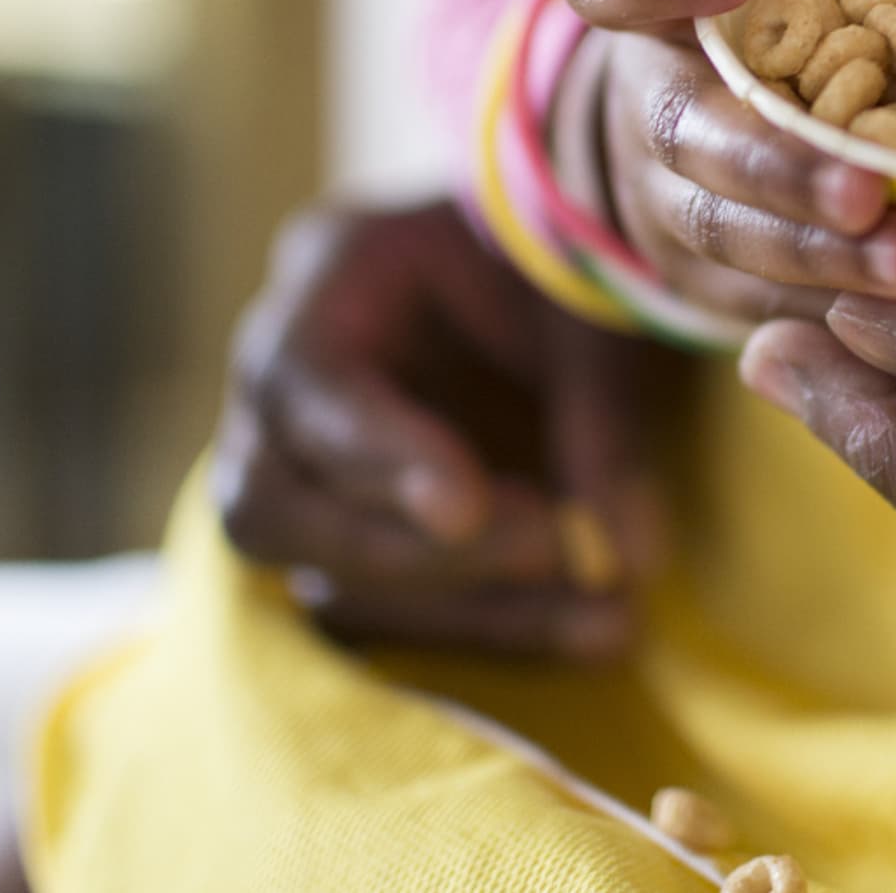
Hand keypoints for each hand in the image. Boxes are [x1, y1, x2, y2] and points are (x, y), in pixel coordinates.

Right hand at [214, 200, 683, 657]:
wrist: (568, 268)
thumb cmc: (566, 266)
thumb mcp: (591, 318)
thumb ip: (601, 426)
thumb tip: (628, 562)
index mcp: (332, 275)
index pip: (305, 382)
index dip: (379, 456)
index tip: (467, 510)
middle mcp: (284, 383)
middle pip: (267, 505)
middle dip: (408, 552)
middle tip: (552, 548)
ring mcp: (307, 471)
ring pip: (326, 584)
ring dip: (471, 611)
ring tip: (607, 617)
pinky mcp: (358, 542)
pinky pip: (390, 616)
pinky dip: (495, 628)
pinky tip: (599, 631)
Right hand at [560, 0, 895, 322]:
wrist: (682, 138)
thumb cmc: (766, 32)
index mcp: (648, 16)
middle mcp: (644, 108)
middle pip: (688, 137)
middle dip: (778, 169)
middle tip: (865, 192)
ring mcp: (662, 203)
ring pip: (723, 234)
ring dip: (818, 257)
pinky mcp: (701, 282)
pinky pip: (758, 305)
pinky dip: (833, 316)